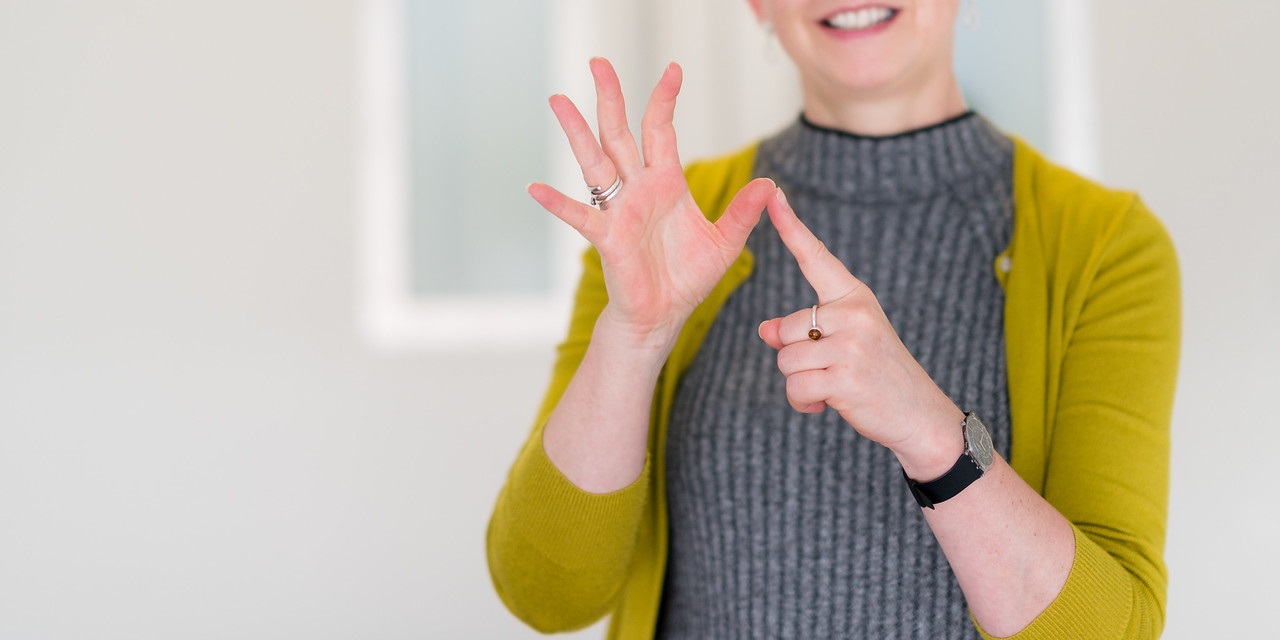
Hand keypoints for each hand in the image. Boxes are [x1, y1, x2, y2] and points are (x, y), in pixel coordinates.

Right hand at [527, 58, 774, 344]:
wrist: (664, 315)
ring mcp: (618, 210)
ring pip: (594, 161)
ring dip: (577, 132)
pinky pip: (579, 215)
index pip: (660, 131)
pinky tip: (536, 188)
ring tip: (558, 100)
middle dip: (610, 97)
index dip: (664, 100)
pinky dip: (557, 202)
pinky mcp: (606, 237)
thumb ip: (742, 212)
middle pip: (619, 133)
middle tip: (598, 62)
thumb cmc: (687, 278)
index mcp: (665, 183)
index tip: (672, 69)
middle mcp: (637, 189)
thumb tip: (770, 185)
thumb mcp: (725, 242)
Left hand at [757, 189, 963, 476]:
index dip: (790, 227)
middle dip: (795, 358)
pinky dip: (803, 404)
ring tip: (832, 387)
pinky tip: (828, 405)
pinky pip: (795, 388)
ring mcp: (851, 345)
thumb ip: (804, 332)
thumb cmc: (877, 375)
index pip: (815, 257)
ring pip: (785, 360)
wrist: (919, 414)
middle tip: (830, 370)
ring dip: (800, 383)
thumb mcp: (844, 343)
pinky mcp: (845, 377)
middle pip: (785, 329)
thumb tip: (765, 330)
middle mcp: (854, 313)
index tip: (773, 193)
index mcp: (854, 297)